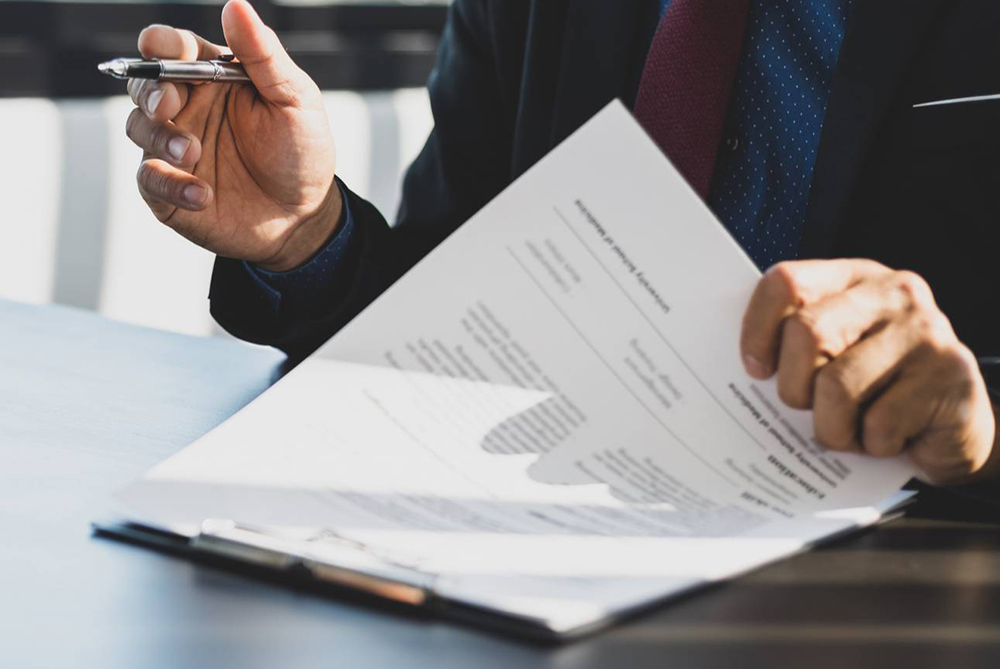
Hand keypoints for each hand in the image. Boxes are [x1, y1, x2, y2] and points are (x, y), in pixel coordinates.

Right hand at [125, 0, 339, 270]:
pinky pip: (150, 180)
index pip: (172, 48)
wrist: (305, 216)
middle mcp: (188, 108)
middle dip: (150, 90)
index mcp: (213, 77)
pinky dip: (170, 184)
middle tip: (170, 106)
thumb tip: (236, 7)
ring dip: (161, 138)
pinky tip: (202, 194)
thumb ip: (264, 55)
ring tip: (194, 153)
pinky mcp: (170, 189)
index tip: (169, 50)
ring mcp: (175, 148)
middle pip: (144, 83)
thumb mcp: (295, 100)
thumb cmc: (301, 152)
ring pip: (138, 128)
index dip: (163, 44)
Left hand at [740, 259, 998, 484]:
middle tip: (806, 408)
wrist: (955, 425)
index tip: (755, 369)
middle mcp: (893, 293)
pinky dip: (870, 445)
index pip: (787, 283)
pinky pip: (878, 424)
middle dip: (793, 387)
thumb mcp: (834, 353)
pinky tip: (885, 440)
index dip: (757, 329)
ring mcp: (926, 332)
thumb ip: (794, 344)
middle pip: (808, 333)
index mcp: (853, 278)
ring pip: (837, 386)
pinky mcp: (951, 375)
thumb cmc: (875, 388)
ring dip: (831, 428)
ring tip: (846, 431)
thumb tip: (740, 369)